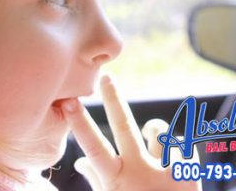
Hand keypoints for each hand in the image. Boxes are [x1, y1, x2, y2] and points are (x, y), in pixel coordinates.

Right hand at [62, 75, 201, 190]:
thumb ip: (96, 179)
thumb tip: (79, 162)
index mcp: (115, 181)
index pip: (92, 148)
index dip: (80, 124)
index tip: (68, 102)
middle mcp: (139, 173)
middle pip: (124, 128)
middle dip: (114, 100)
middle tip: (106, 77)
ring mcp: (165, 172)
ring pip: (157, 130)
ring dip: (154, 130)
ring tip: (153, 137)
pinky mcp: (189, 175)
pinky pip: (183, 145)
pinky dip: (175, 147)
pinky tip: (173, 158)